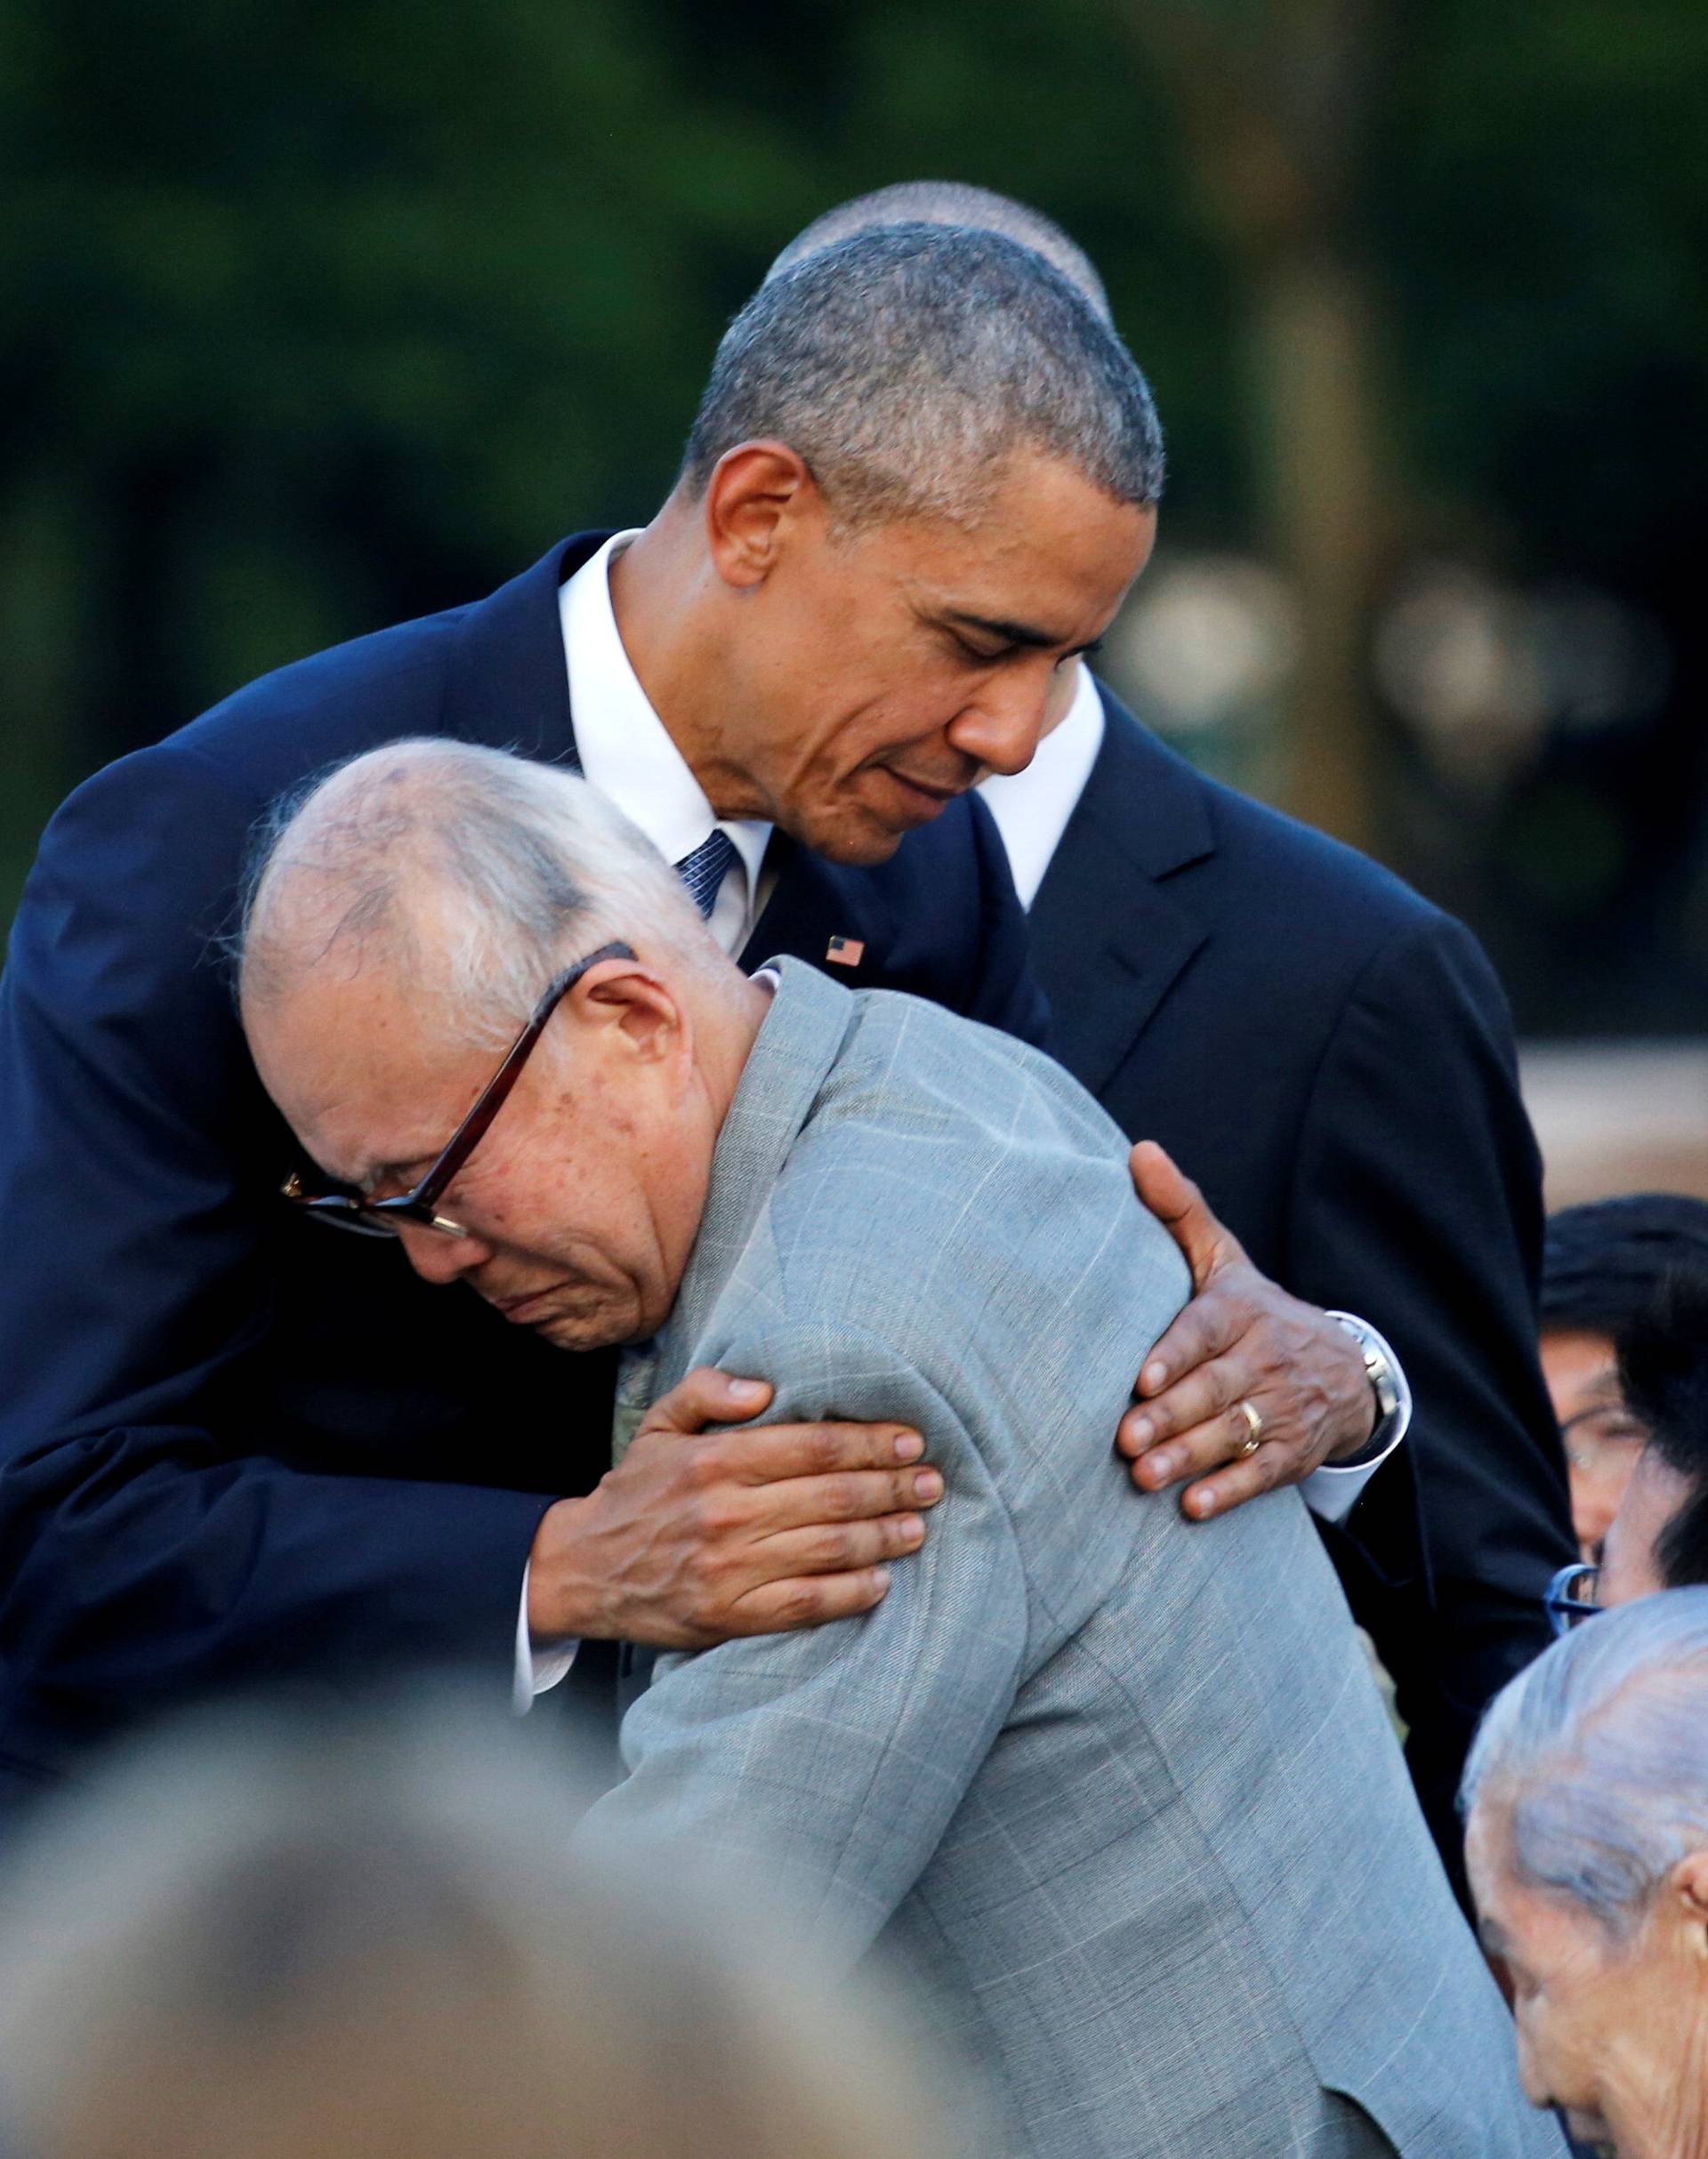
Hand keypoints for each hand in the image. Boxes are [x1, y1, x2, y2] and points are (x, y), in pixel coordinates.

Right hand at [527, 1366, 942, 1648]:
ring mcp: (728, 1567)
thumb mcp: (660, 1425)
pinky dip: (850, 1593)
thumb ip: (710, 1391)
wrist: (582, 1569)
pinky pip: (805, 1604)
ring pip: (826, 1549)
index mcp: (715, 1459)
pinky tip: (881, 1581)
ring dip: (883, 1537)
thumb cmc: (635, 1491)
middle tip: (931, 1482)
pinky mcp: (728, 1615)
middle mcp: (726, 1512)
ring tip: (918, 1526)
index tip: (911, 1440)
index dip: (869, 1441)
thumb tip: (767, 1385)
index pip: (812, 1445)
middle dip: (891, 1486)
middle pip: (831, 1496)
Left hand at [1116, 1142, 1375, 1519]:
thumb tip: (1138, 1150)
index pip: (1205, 1331)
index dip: (1176, 1355)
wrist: (1344, 1365)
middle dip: (1171, 1416)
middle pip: (1215, 1389)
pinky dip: (1230, 1491)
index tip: (1141, 1377)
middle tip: (1126, 1439)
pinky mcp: (1294, 1451)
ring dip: (1189, 1457)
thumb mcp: (1223, 1257)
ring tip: (1144, 1476)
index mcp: (1241, 1310)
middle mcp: (1265, 1358)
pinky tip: (1194, 1508)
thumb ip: (1178, 1209)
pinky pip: (1262, 1473)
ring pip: (1234, 1433)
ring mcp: (1283, 1406)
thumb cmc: (1252, 1309)